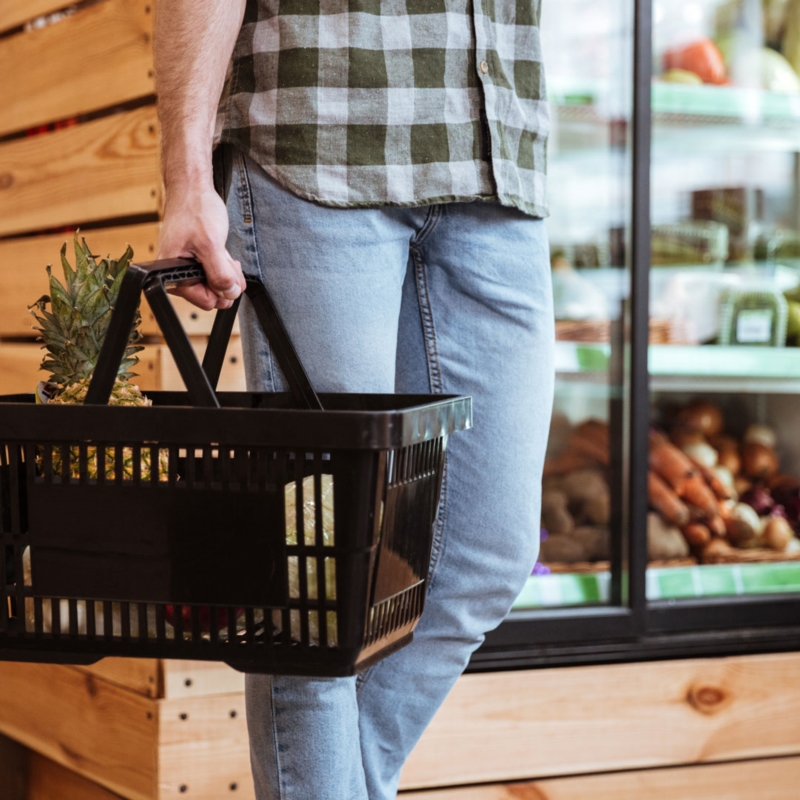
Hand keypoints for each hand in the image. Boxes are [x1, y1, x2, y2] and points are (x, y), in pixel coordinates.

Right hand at [157, 182, 246, 309]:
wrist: (192, 188)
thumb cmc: (194, 209)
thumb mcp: (211, 244)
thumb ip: (220, 273)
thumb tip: (230, 294)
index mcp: (172, 273)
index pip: (204, 301)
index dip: (222, 290)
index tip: (229, 274)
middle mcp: (176, 274)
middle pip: (211, 294)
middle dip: (226, 280)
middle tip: (227, 260)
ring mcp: (187, 268)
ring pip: (216, 284)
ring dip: (226, 272)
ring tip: (223, 252)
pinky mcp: (195, 261)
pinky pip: (214, 273)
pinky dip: (223, 265)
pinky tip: (222, 252)